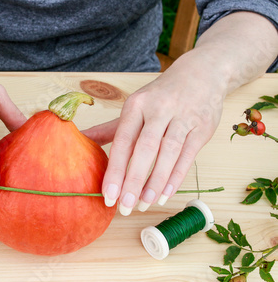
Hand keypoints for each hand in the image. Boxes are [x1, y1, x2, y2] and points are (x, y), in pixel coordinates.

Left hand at [83, 50, 226, 214]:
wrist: (201, 73)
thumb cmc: (159, 97)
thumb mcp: (133, 107)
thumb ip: (108, 129)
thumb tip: (79, 139)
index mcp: (136, 106)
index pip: (123, 141)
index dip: (115, 169)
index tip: (108, 194)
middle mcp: (159, 110)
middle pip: (145, 149)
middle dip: (133, 180)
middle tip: (125, 207)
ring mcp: (183, 118)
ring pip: (168, 154)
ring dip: (155, 183)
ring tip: (144, 204)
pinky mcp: (202, 128)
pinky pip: (187, 156)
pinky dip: (176, 177)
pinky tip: (165, 194)